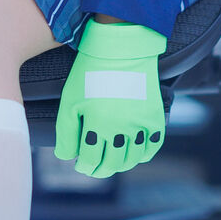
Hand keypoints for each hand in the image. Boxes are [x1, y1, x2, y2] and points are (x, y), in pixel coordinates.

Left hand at [55, 21, 166, 177]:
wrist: (120, 49)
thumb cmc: (90, 72)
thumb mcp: (71, 100)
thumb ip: (66, 132)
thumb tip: (66, 156)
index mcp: (97, 125)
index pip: (91, 160)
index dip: (84, 166)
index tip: (81, 165)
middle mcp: (121, 129)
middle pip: (112, 163)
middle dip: (100, 169)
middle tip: (95, 168)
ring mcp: (140, 124)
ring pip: (132, 159)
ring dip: (121, 164)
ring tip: (112, 161)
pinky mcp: (154, 117)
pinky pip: (153, 146)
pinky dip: (144, 154)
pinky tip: (134, 152)